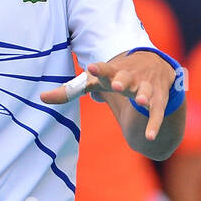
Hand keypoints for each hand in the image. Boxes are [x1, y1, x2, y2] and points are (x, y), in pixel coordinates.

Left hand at [40, 52, 176, 140]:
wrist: (155, 64)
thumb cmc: (117, 76)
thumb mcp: (96, 81)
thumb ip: (71, 90)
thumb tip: (41, 97)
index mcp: (113, 72)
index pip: (105, 69)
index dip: (99, 69)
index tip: (91, 67)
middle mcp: (131, 77)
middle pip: (126, 77)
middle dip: (122, 80)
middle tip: (116, 85)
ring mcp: (146, 87)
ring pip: (146, 91)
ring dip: (144, 95)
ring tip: (140, 100)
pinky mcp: (159, 99)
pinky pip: (157, 112)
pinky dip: (154, 124)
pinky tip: (150, 136)